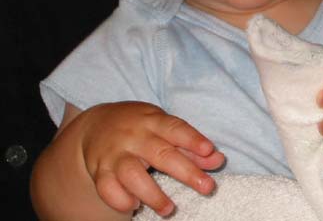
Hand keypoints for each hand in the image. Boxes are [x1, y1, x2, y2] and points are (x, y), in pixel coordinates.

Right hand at [78, 101, 224, 215]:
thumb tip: (219, 159)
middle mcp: (134, 136)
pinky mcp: (100, 170)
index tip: (209, 150)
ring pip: (132, 174)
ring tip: (170, 209)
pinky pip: (107, 188)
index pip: (176, 128)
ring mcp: (115, 154)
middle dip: (186, 172)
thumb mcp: (164, 128)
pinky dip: (120, 199)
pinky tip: (134, 206)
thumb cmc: (140, 127)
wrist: (95, 124)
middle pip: (161, 154)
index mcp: (153, 121)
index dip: (193, 139)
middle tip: (207, 187)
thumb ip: (191, 146)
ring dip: (152, 194)